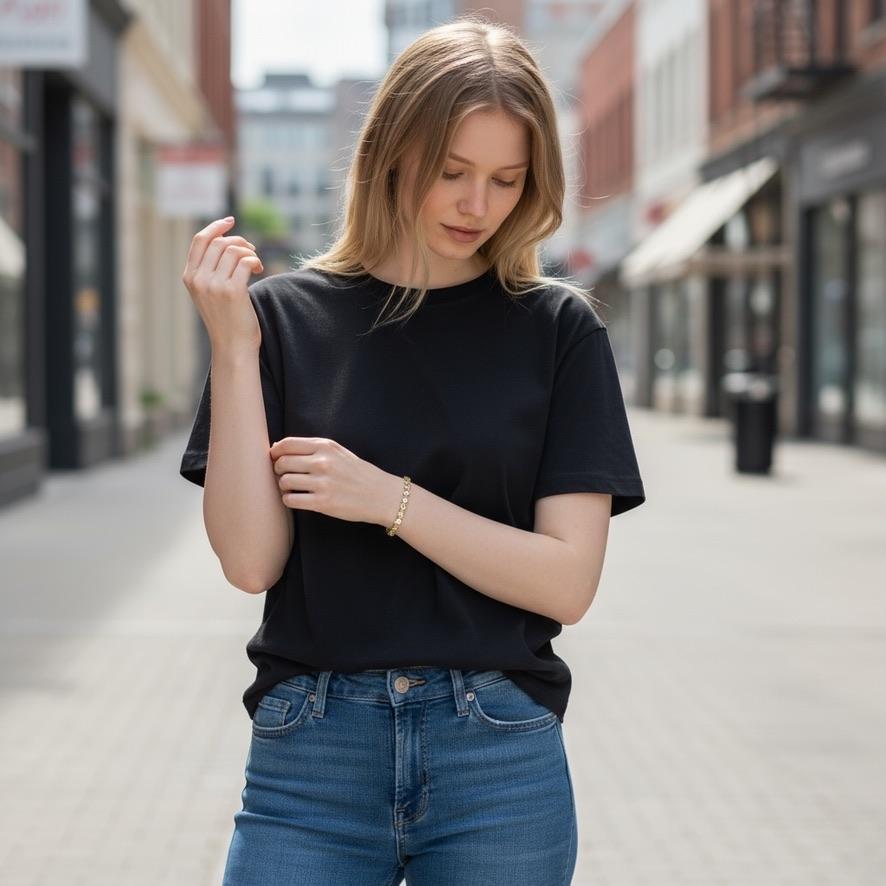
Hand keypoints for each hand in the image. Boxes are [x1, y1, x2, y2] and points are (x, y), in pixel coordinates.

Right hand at [181, 216, 264, 354]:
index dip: (216, 227)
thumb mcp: (209, 292)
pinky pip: (246, 261)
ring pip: (234, 250)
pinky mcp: (232, 291)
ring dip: (250, 252)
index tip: (230, 221)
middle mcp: (198, 279)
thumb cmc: (226, 319)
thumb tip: (228, 241)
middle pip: (219, 242)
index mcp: (190, 277)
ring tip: (256, 264)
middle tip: (252, 251)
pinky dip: (255, 261)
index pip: (199, 240)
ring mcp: (214, 285)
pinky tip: (258, 270)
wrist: (233, 346)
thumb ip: (210, 270)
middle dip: (239, 242)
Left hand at [269, 437, 400, 525]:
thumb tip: (278, 448)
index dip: (275, 452)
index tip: (274, 458)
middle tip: (285, 475)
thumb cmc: (357, 473)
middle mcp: (322, 462)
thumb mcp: (338, 452)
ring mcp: (322, 483)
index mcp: (326, 446)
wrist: (380, 495)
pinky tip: (297, 499)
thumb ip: (312, 448)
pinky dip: (289, 500)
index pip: (287, 444)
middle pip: (282, 463)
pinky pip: (291, 500)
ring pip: (284, 481)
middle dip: (278, 470)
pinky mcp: (322, 502)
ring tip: (293, 488)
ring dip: (284, 486)